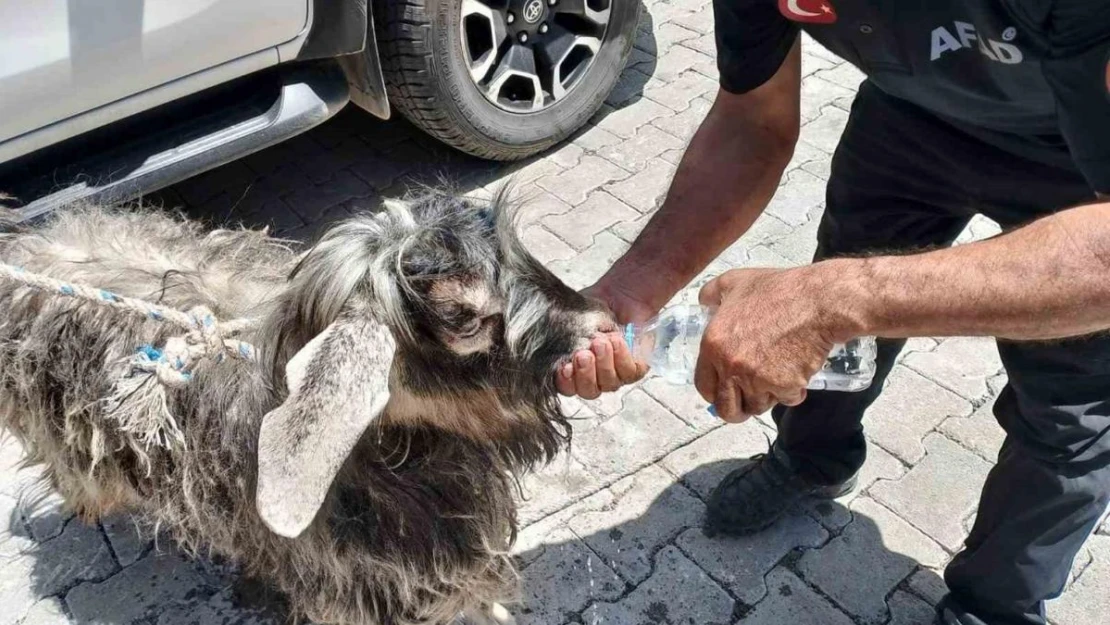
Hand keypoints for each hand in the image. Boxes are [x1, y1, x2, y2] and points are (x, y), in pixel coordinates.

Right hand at [555, 282, 651, 398]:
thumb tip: (550, 339)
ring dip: (604, 363)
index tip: (565, 367)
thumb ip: (559, 333)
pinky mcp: (636, 369)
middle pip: (588, 391)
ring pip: (609, 384)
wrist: (620, 294)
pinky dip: (622, 356)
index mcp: (573, 371)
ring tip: (602, 342)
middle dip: (585, 374)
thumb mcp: (570, 319)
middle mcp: (595, 378)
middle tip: (584, 354)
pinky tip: (616, 340)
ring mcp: (616, 376)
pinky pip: (629, 372)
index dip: (565, 382)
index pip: (566, 387)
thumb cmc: (591, 310)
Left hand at [695, 267, 847, 421]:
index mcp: (713, 345)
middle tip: (748, 401)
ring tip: (777, 377)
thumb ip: (712, 292)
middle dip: (738, 409)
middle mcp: (731, 366)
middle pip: (727, 409)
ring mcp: (757, 379)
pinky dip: (793, 391)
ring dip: (767, 397)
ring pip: (758, 406)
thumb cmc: (778, 289)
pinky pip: (787, 399)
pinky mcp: (784, 386)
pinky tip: (798, 372)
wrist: (817, 302)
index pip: (704, 386)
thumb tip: (703, 302)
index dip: (714, 392)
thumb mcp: (735, 281)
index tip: (725, 392)